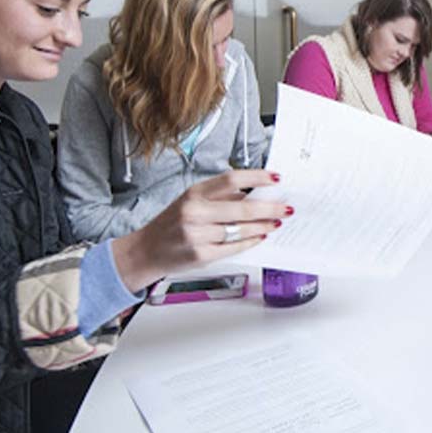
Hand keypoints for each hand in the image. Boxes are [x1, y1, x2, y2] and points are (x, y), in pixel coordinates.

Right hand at [112, 169, 289, 290]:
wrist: (145, 252)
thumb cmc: (171, 224)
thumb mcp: (191, 201)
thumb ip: (220, 197)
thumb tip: (255, 193)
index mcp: (194, 193)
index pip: (231, 179)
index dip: (257, 177)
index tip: (276, 178)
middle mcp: (194, 212)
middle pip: (242, 207)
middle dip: (270, 208)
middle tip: (286, 208)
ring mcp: (197, 235)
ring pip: (241, 229)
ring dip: (263, 226)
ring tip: (275, 222)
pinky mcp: (201, 255)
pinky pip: (235, 247)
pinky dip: (251, 242)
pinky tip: (260, 236)